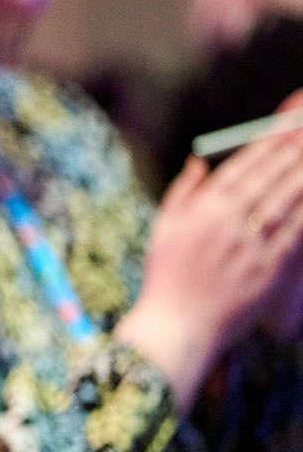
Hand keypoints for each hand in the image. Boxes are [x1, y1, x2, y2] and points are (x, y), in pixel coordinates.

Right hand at [117, 108, 302, 407]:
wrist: (177, 327)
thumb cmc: (165, 280)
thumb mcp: (162, 231)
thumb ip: (181, 193)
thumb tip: (198, 162)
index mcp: (200, 212)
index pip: (241, 168)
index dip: (266, 144)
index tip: (285, 124)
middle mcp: (226, 225)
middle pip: (268, 179)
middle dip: (291, 151)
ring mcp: (249, 247)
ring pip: (285, 201)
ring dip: (302, 175)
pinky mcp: (267, 270)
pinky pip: (294, 234)